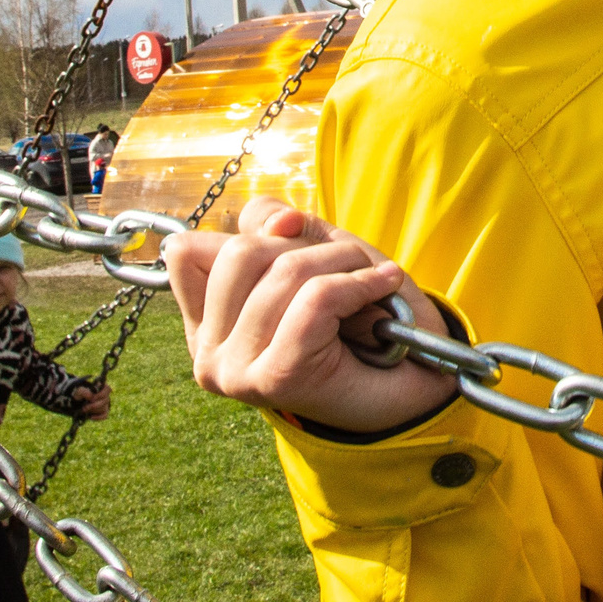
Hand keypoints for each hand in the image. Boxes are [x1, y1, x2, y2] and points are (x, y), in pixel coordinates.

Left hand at [73, 382, 111, 421]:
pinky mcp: (104, 412)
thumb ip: (84, 391)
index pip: (107, 389)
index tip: (92, 398)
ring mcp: (105, 404)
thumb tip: (91, 396)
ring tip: (85, 410)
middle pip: (105, 401)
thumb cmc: (81, 394)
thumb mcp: (79, 391)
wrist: (79, 402)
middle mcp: (105, 396)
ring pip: (103, 408)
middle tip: (84, 407)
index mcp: (101, 388)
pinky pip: (104, 415)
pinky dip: (98, 417)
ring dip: (93, 410)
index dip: (101, 394)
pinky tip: (91, 417)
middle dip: (94, 405)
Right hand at [164, 196, 457, 433]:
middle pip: (239, 253)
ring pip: (283, 272)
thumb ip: (275, 224)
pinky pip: (316, 300)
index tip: (299, 251)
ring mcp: (235, 372)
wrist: (415, 376)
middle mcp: (208, 356)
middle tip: (348, 264)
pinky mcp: (276, 378)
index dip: (250, 234)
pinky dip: (360, 283)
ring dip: (344, 262)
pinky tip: (384, 284)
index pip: (187, 252)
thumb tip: (277, 222)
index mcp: (204, 326)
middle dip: (305, 244)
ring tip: (372, 277)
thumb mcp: (311, 249)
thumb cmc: (357, 311)